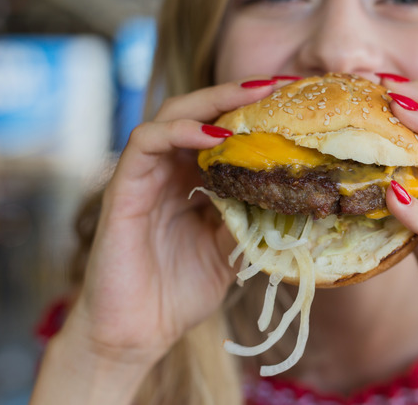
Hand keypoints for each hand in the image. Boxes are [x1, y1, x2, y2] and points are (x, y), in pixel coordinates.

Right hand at [65, 78, 280, 365]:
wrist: (137, 333)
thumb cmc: (180, 292)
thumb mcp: (230, 250)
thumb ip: (251, 218)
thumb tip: (294, 196)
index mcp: (194, 181)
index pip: (223, 131)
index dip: (255, 113)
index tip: (294, 100)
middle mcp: (169, 170)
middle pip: (201, 112)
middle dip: (238, 94)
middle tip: (279, 84)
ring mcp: (145, 176)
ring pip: (172, 115)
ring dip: (212, 102)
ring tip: (251, 98)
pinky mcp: (123, 188)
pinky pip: (145, 143)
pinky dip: (178, 131)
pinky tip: (212, 134)